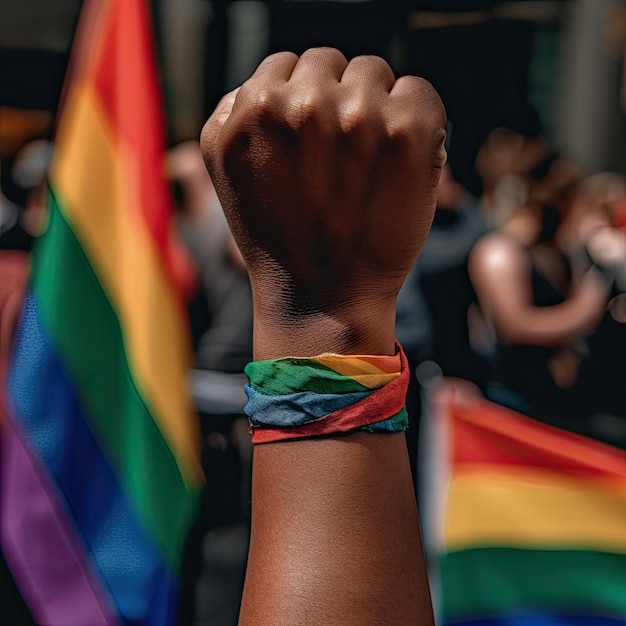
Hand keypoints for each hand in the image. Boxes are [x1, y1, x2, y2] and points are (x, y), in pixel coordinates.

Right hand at [201, 48, 445, 356]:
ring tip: (367, 162)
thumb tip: (271, 78)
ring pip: (373, 71)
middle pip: (329, 62)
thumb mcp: (225, 174)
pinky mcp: (406, 132)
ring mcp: (356, 116)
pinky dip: (416, 117)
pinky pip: (418, 90)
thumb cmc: (280, 239)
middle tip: (339, 155)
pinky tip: (399, 158)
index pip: (286, 65)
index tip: (311, 139)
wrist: (324, 298)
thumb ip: (237, 114)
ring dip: (373, 105)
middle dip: (334, 99)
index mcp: (249, 111)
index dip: (301, 102)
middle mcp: (299, 105)